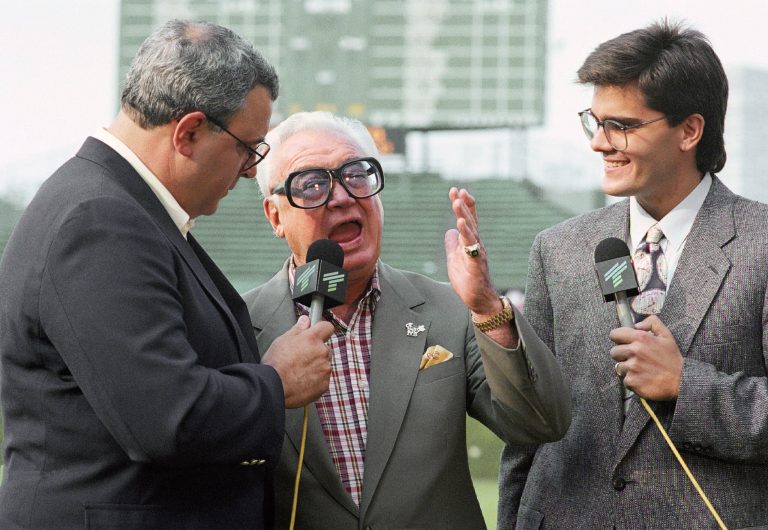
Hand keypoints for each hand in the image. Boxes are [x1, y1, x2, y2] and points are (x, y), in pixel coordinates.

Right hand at [262, 315, 333, 407]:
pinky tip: (302, 380)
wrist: (273, 388)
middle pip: (324, 348)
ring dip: (316, 365)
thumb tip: (305, 320)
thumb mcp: (282, 340)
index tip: (317, 332)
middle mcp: (322, 352)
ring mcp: (325, 369)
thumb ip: (298, 329)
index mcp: (312, 339)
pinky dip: (315, 379)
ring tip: (298, 371)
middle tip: (301, 357)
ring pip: (324, 364)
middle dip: (316, 350)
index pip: (327, 327)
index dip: (321, 329)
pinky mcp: (324, 384)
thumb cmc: (275, 364)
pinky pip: (323, 378)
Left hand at [444, 187, 498, 314]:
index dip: (463, 205)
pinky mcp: (475, 264)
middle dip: (463, 204)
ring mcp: (477, 253)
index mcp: (470, 242)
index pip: (468, 219)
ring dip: (463, 214)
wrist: (479, 300)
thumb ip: (452, 244)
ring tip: (457, 202)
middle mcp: (476, 244)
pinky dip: (465, 233)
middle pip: (470, 220)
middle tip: (457, 190)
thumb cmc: (468, 280)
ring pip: (470, 230)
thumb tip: (448, 231)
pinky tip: (460, 223)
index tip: (457, 191)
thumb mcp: (454, 258)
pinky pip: (470, 246)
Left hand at [609, 315, 682, 400]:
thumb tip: (637, 324)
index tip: (624, 343)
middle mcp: (634, 351)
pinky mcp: (632, 381)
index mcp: (641, 338)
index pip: (614, 334)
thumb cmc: (672, 359)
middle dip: (622, 354)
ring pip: (619, 366)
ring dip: (627, 368)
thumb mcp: (666, 336)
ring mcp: (632, 367)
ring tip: (641, 369)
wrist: (681, 382)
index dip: (619, 338)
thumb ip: (652, 323)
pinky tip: (643, 378)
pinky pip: (625, 379)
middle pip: (614, 351)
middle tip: (635, 358)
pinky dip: (632, 380)